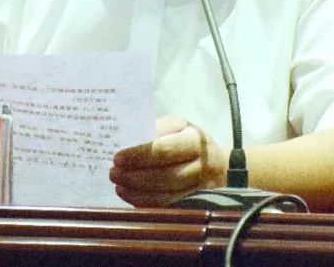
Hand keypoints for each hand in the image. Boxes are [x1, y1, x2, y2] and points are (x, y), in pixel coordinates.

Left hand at [109, 114, 227, 206]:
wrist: (220, 164)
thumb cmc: (189, 140)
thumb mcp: (178, 126)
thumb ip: (157, 130)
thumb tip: (128, 139)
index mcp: (195, 141)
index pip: (166, 150)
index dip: (140, 155)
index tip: (117, 158)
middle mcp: (201, 166)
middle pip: (165, 176)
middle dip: (135, 177)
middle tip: (113, 173)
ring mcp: (200, 188)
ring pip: (166, 195)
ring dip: (137, 192)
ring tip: (118, 185)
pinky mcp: (195, 204)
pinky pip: (167, 207)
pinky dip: (145, 203)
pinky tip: (129, 195)